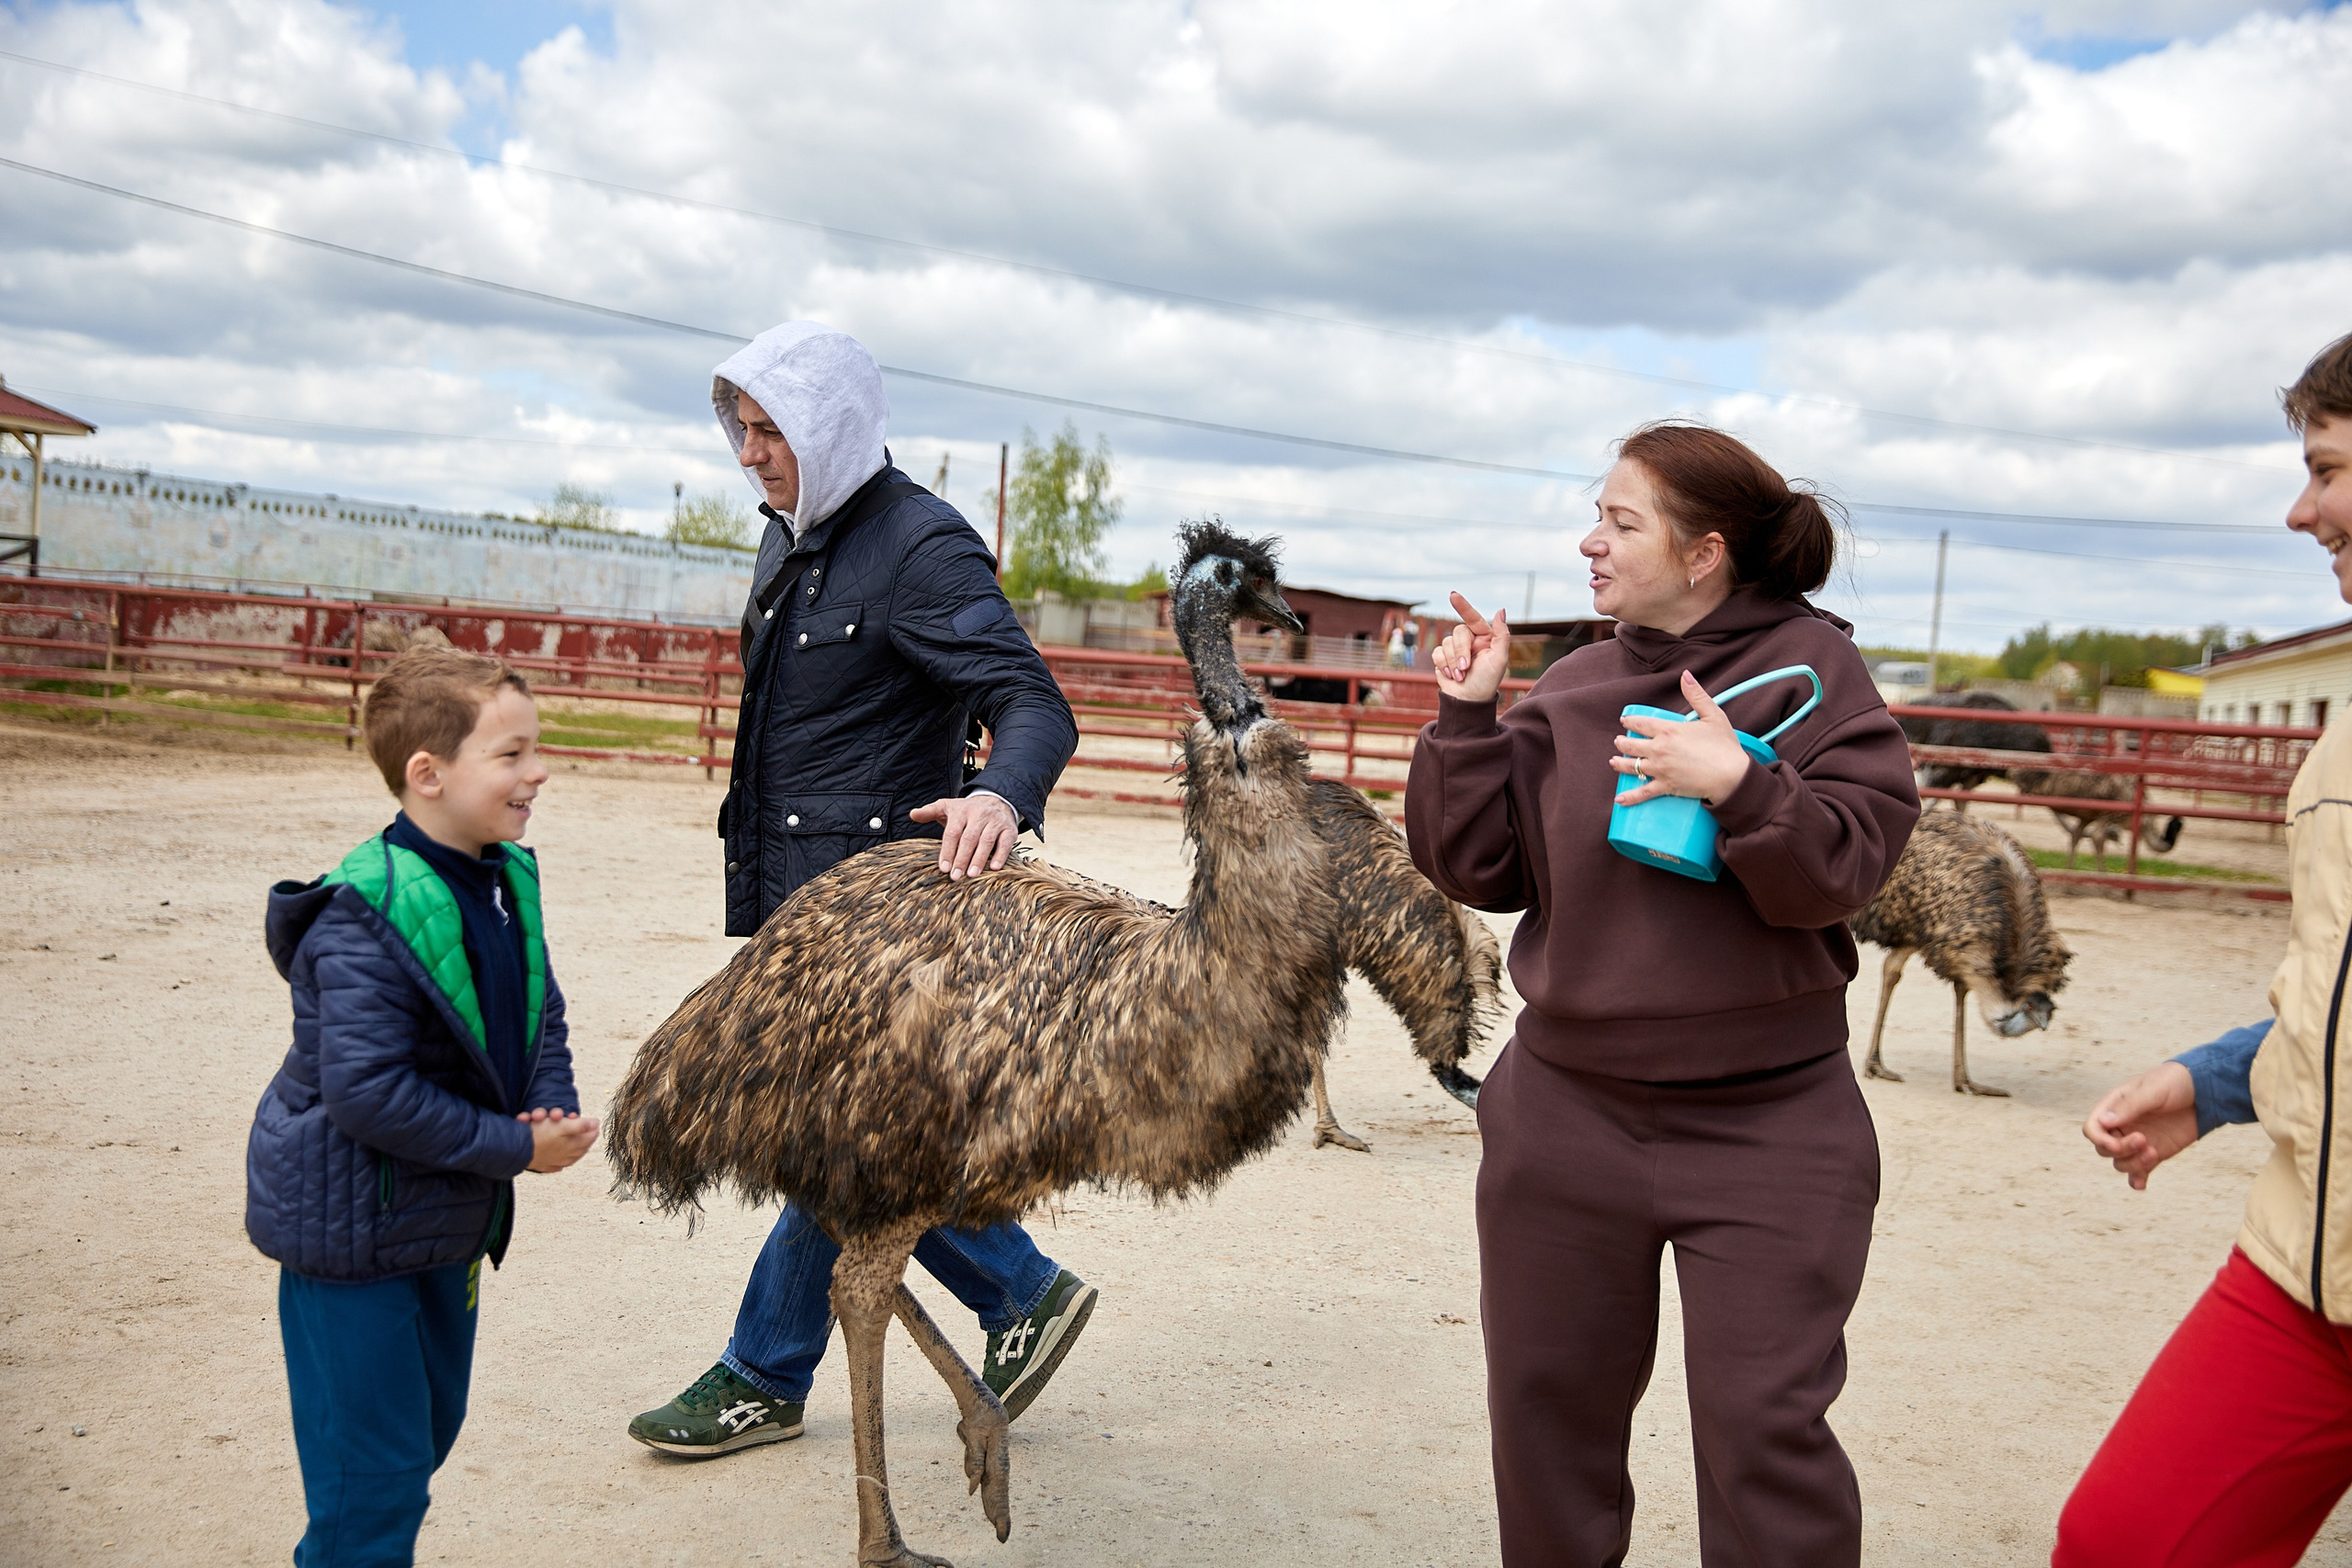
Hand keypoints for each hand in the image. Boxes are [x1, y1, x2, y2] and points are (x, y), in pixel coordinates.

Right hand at [522, 1108, 600, 1172]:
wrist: (515, 1150)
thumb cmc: (539, 1136)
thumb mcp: (562, 1127)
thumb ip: (580, 1126)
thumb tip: (597, 1124)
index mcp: (572, 1147)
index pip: (588, 1139)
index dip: (592, 1129)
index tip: (595, 1122)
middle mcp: (564, 1157)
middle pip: (578, 1147)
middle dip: (576, 1132)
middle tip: (577, 1124)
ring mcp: (553, 1162)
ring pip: (567, 1156)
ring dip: (565, 1144)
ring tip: (565, 1139)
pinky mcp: (541, 1166)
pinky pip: (553, 1166)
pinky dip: (557, 1164)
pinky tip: (560, 1167)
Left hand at [909, 793, 1019, 879]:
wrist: (996, 801)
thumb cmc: (967, 810)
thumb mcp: (947, 807)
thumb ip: (929, 812)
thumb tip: (912, 814)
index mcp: (961, 811)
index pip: (953, 832)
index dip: (948, 850)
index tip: (944, 868)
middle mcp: (979, 815)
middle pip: (969, 838)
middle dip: (962, 858)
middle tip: (955, 876)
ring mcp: (995, 821)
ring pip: (986, 841)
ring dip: (979, 859)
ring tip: (972, 875)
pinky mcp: (1009, 829)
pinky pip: (1005, 842)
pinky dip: (1001, 855)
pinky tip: (994, 868)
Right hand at [1432, 594, 1509, 702]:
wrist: (1469, 701)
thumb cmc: (1487, 682)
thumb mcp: (1500, 659)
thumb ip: (1502, 635)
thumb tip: (1501, 610)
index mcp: (1485, 638)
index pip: (1473, 618)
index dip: (1463, 606)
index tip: (1452, 594)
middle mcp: (1470, 641)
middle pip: (1458, 632)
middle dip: (1460, 651)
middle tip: (1466, 668)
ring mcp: (1455, 649)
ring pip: (1446, 642)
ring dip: (1452, 662)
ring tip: (1460, 676)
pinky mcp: (1442, 658)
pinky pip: (1437, 652)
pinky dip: (1443, 664)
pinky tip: (1450, 676)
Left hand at [1611, 670, 1752, 804]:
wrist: (1732, 775)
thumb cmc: (1725, 745)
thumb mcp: (1713, 715)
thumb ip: (1697, 694)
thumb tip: (1686, 675)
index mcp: (1668, 730)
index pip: (1641, 723)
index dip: (1630, 722)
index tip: (1625, 722)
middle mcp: (1659, 749)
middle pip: (1632, 745)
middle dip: (1622, 742)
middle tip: (1619, 742)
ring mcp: (1660, 769)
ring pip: (1632, 765)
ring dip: (1620, 763)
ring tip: (1614, 761)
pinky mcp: (1665, 786)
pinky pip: (1642, 792)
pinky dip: (1630, 797)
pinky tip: (1619, 799)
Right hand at [2083, 1062, 2199, 1189]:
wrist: (2204, 1092)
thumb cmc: (2175, 1082)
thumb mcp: (2153, 1090)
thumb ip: (2130, 1106)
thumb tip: (2104, 1122)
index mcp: (2114, 1107)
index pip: (2092, 1128)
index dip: (2099, 1139)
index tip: (2115, 1144)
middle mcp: (2122, 1126)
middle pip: (2104, 1149)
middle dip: (2121, 1150)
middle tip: (2144, 1140)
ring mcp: (2137, 1141)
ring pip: (2121, 1163)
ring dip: (2134, 1164)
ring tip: (2154, 1153)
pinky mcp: (2153, 1153)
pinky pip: (2139, 1172)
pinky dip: (2137, 1180)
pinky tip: (2142, 1184)